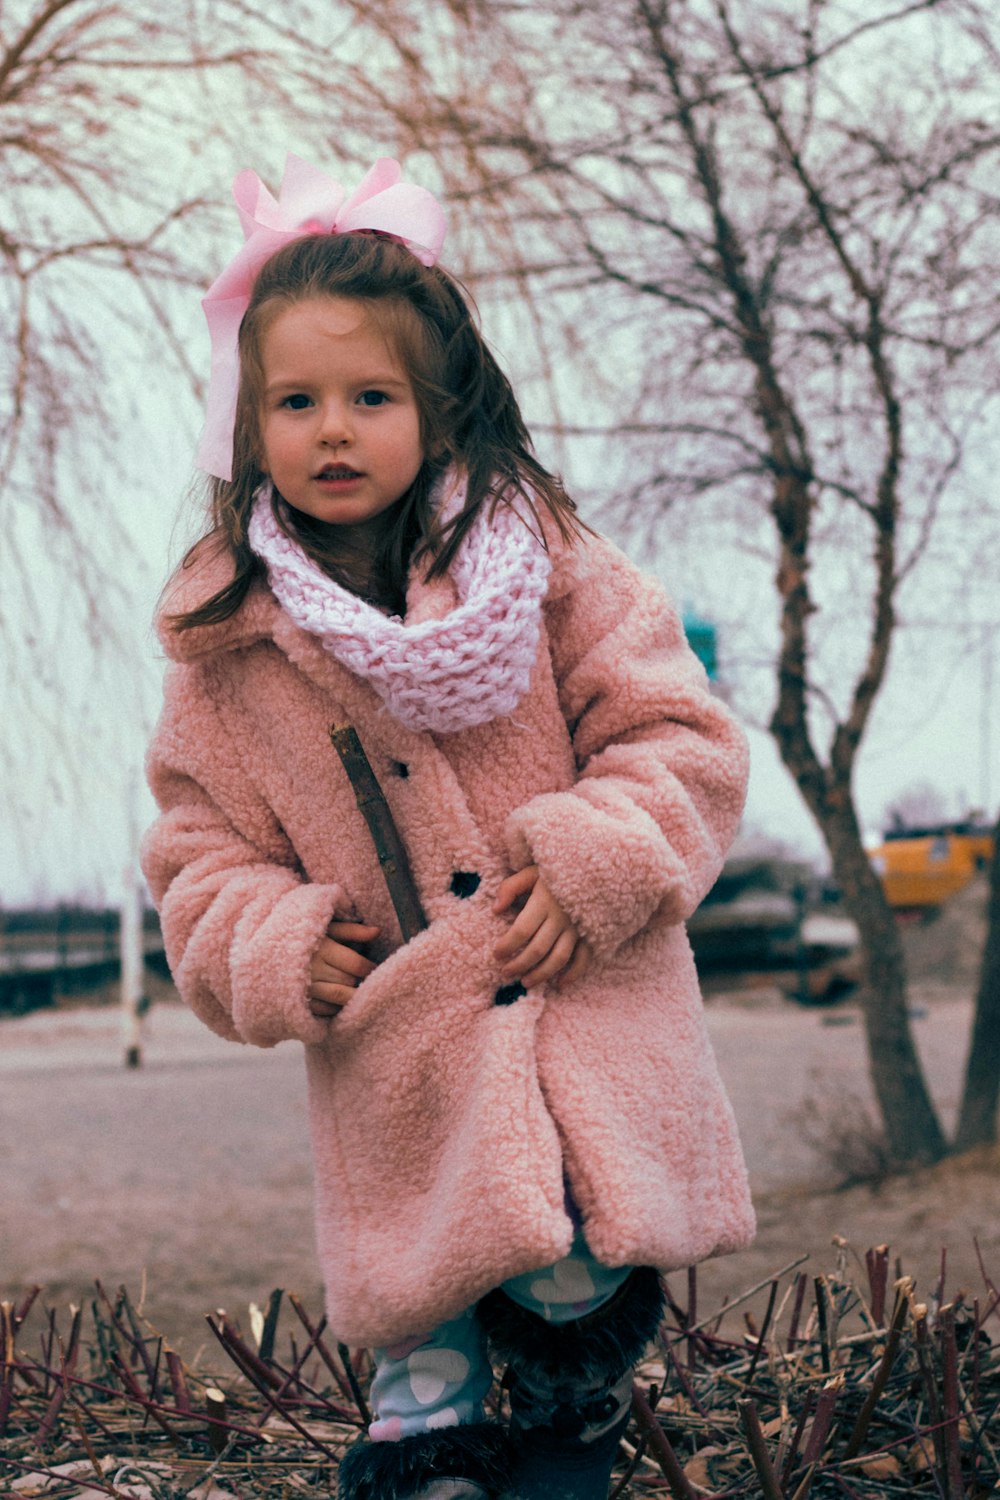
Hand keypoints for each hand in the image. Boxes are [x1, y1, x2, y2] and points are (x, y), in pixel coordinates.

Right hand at [308, 920, 379, 1016]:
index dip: (370, 967)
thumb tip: (377, 931)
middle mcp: (314, 969)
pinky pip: (326, 1009)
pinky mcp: (299, 1002)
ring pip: (339, 996)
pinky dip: (337, 1006)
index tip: (376, 968)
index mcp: (322, 948)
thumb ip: (352, 930)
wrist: (269, 954)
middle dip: (360, 980)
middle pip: (349, 980)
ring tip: (358, 990)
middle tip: (367, 979)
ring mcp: (305, 988)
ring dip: (352, 995)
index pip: (356, 964)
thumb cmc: (305, 939)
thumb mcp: (327, 929)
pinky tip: (340, 999)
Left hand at [493, 866, 591, 988]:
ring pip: (558, 958)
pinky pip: (583, 958)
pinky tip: (560, 984)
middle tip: (506, 972)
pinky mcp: (590, 933)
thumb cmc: (556, 870)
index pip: (522, 930)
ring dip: (541, 974)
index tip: (496, 955)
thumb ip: (511, 888)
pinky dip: (573, 973)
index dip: (507, 946)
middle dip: (519, 964)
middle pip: (538, 949)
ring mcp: (577, 928)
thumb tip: (496, 909)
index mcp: (544, 902)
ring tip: (526, 982)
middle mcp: (561, 918)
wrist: (594, 866)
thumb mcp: (531, 872)